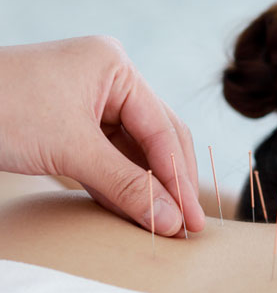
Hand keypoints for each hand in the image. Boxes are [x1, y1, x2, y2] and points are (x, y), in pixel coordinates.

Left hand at [0, 36, 204, 234]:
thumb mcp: (70, 150)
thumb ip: (126, 186)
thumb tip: (171, 222)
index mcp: (115, 68)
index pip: (162, 130)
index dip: (179, 178)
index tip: (191, 219)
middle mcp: (111, 82)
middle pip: (158, 138)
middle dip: (171, 182)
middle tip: (187, 225)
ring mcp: (94, 104)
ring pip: (137, 153)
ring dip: (149, 188)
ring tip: (165, 224)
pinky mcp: (78, 126)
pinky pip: (112, 160)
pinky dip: (122, 186)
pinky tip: (135, 211)